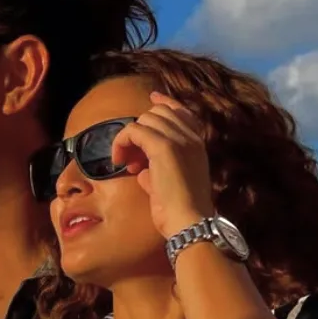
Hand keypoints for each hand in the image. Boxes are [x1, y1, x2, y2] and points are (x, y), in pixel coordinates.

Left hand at [111, 91, 215, 238]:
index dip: (164, 103)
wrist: (189, 222)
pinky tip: (120, 161)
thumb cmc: (179, 212)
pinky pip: (134, 130)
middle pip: (158, 112)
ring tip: (125, 162)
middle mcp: (191, 137)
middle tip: (129, 157)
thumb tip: (140, 170)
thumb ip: (155, 172)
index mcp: (197, 144)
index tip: (152, 97)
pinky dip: (122, 142)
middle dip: (139, 129)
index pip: (181, 111)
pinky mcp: (164, 147)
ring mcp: (180, 140)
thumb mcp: (167, 185)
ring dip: (129, 137)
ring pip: (145, 119)